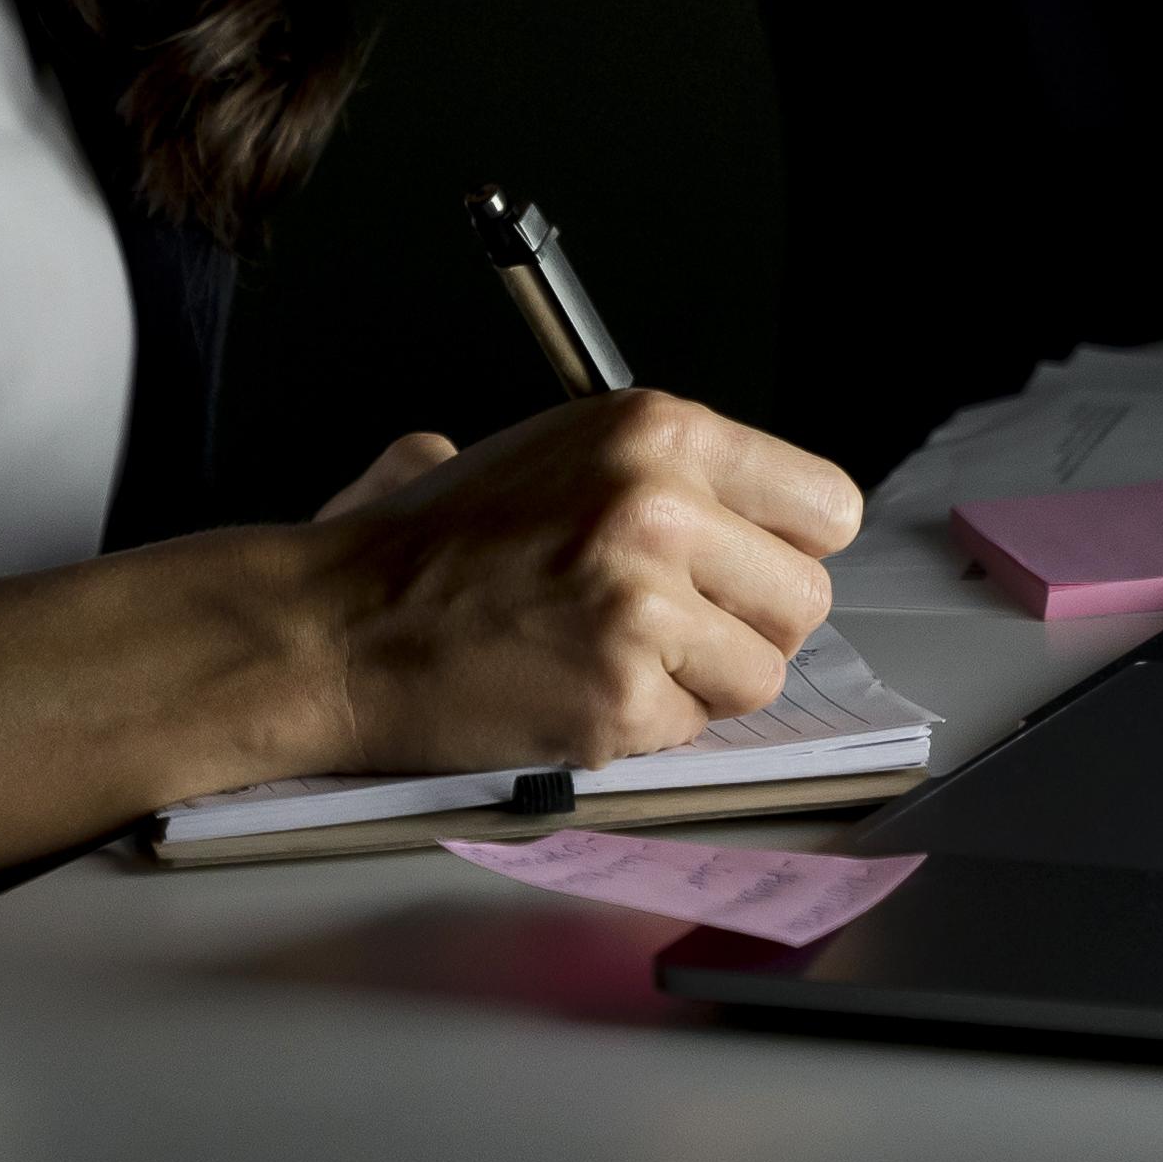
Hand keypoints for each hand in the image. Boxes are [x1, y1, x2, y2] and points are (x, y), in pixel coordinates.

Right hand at [296, 391, 859, 776]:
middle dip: (749, 625)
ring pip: (760, 674)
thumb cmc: (435, 543)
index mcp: (658, 430)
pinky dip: (641, 727)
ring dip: (701, 683)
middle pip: (805, 597)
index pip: (823, 503)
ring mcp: (643, 605)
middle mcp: (662, 506)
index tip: (752, 570)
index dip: (788, 549)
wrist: (338, 622)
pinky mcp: (620, 694)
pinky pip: (691, 731)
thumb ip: (668, 473)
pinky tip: (573, 691)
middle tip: (675, 628)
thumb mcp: (561, 450)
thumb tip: (758, 523)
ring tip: (616, 658)